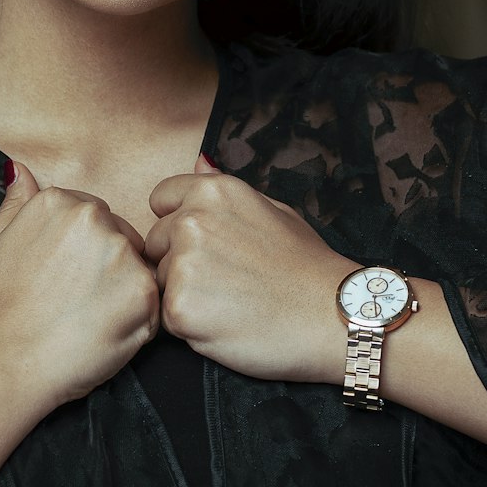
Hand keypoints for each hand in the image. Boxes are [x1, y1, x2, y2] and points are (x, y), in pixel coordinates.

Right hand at [0, 161, 159, 410]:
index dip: (80, 251)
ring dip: (124, 288)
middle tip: (76, 300)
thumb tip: (22, 169)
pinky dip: (138, 317)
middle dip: (106, 264)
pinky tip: (104, 330)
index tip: (64, 277)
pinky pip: (153, 299)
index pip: (91, 214)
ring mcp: (122, 252)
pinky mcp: (145, 290)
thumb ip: (15, 204)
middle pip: (119, 235)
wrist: (8, 364)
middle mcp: (94, 217)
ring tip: (88, 316)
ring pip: (138, 265)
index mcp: (59, 201)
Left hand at [143, 155, 353, 382]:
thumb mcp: (272, 209)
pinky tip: (226, 323)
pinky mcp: (180, 307)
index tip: (208, 245)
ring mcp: (184, 264)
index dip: (177, 224)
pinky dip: (189, 326)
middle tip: (226, 281)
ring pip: (159, 282)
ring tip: (230, 303)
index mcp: (212, 191)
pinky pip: (166, 317)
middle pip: (155, 244)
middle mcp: (191, 220)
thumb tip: (198, 160)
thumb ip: (224, 188)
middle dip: (177, 262)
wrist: (332, 316)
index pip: (160, 200)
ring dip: (183, 295)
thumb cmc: (306, 266)